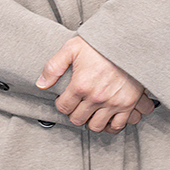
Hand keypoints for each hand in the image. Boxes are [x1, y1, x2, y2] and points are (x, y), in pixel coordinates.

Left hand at [36, 37, 154, 133]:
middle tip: (76, 106)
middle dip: (74, 113)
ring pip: (96, 126)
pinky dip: (110, 126)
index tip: (64, 99)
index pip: (64, 107)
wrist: (128, 42)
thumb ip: (54, 66)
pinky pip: (117, 126)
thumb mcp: (71, 48)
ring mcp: (113, 102)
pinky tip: (105, 118)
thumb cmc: (99, 44)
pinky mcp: (127, 104)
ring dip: (90, 121)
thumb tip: (41, 84)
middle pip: (78, 119)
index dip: (61, 104)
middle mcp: (96, 97)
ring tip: (89, 112)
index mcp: (81, 84)